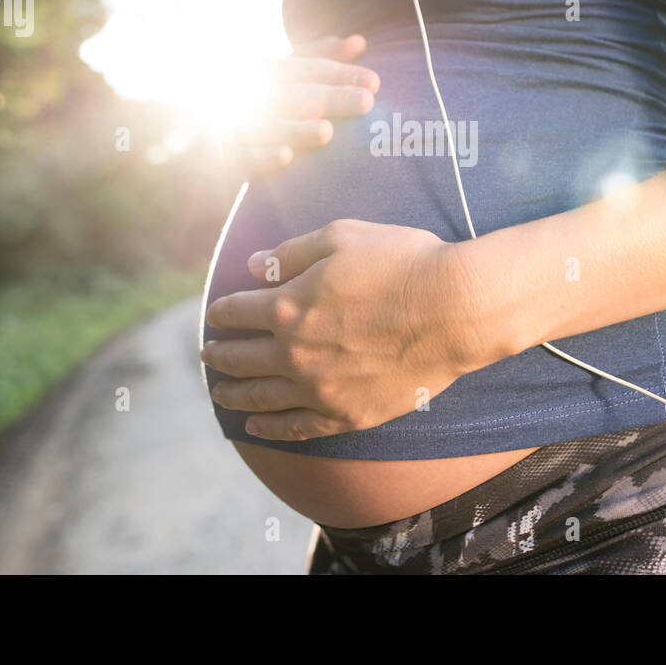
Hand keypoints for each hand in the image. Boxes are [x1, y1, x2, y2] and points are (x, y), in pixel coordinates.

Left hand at [201, 220, 496, 440]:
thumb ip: (292, 251)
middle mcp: (294, 352)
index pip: (236, 311)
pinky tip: (254, 426)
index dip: (221, 311)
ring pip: (258, 399)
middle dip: (218, 353)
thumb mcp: (343, 236)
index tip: (217, 313)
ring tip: (220, 391)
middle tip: (208, 353)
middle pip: (238, 358)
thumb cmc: (405, 262)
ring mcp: (319, 389)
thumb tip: (252, 265)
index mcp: (287, 305)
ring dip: (231, 394)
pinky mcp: (347, 415)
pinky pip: (295, 428)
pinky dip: (268, 428)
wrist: (457, 309)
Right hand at [226, 34, 379, 178]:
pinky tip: (285, 157)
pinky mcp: (213, 154)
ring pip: (264, 124)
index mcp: (259, 71)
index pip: (305, 68)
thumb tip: (360, 41)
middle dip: (330, 96)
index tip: (374, 82)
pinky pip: (237, 156)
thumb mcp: (277, 79)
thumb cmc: (246, 107)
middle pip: (291, 92)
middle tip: (365, 102)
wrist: (182, 140)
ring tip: (327, 131)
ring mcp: (225, 121)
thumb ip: (315, 60)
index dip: (339, 73)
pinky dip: (260, 155)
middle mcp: (242, 90)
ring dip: (295, 128)